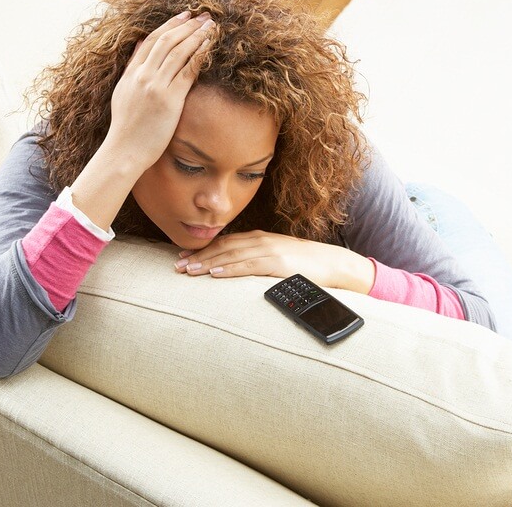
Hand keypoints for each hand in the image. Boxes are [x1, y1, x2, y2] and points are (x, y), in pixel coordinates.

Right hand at [104, 10, 213, 169]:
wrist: (125, 150)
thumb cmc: (126, 127)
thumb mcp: (123, 91)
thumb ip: (132, 67)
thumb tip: (138, 44)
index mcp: (131, 72)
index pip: (151, 40)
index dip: (170, 25)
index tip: (184, 16)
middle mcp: (143, 75)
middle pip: (167, 41)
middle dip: (187, 25)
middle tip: (203, 16)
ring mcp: (156, 86)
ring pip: (179, 51)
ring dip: (196, 36)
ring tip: (210, 26)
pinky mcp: (170, 100)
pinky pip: (187, 71)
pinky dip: (199, 55)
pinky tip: (209, 46)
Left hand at [174, 230, 374, 292]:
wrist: (334, 263)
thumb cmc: (306, 264)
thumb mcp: (278, 258)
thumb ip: (257, 260)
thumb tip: (236, 270)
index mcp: (260, 239)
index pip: (225, 242)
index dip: (203, 249)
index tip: (183, 257)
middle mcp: (261, 240)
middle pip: (223, 247)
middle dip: (198, 256)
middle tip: (177, 266)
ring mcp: (269, 250)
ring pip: (231, 255)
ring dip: (207, 263)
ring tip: (189, 271)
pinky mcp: (277, 263)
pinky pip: (248, 265)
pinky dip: (229, 268)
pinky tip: (215, 273)